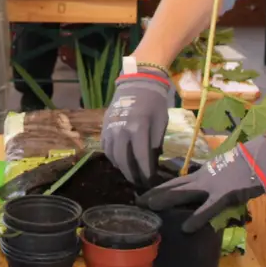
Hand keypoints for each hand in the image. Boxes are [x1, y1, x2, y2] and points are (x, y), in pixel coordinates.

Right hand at [101, 69, 174, 186]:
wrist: (137, 83)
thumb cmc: (154, 103)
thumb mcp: (161, 122)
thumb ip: (155, 144)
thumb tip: (152, 163)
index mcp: (139, 128)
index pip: (141, 158)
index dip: (146, 174)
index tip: (151, 183)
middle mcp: (122, 131)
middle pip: (124, 161)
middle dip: (133, 175)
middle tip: (140, 183)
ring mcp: (110, 129)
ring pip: (113, 156)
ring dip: (122, 168)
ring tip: (131, 174)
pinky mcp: (104, 127)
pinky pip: (106, 148)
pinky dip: (113, 158)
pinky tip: (121, 161)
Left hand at [139, 138, 265, 233]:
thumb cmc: (252, 163)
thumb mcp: (230, 170)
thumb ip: (217, 178)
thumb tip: (210, 187)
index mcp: (206, 173)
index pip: (178, 181)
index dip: (161, 187)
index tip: (145, 193)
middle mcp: (204, 178)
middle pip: (174, 185)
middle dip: (155, 193)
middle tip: (136, 201)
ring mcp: (212, 185)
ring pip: (183, 192)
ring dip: (165, 199)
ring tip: (148, 206)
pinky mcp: (225, 194)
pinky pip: (208, 208)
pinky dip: (196, 218)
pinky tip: (185, 228)